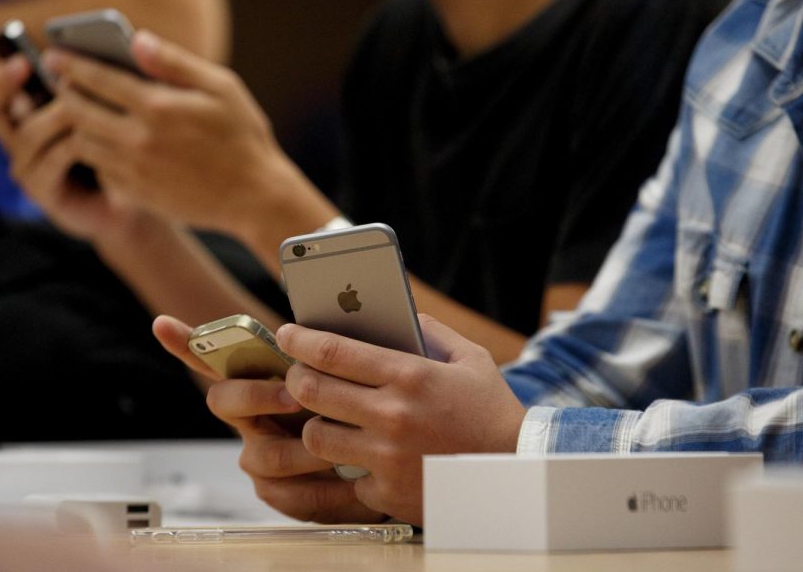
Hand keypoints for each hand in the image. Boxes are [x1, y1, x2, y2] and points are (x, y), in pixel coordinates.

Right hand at [0, 20, 146, 242]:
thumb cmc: (122, 149)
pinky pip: (51, 163)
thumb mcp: (106, 110)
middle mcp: (19, 136)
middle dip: (1, 82)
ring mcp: (28, 165)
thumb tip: (88, 56)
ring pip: (27, 133)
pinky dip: (70, 147)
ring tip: (76, 105)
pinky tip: (90, 140)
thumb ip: (91, 84)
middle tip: (22, 64)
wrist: (135, 202)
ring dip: (53, 115)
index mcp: (27, 110)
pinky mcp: (44, 191)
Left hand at [39, 30, 332, 245]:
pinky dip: (94, 155)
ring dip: (75, 127)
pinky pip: (99, 170)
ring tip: (79, 116)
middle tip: (62, 87)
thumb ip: (176, 63)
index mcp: (160, 106)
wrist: (255, 197)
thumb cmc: (244, 138)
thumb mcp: (223, 89)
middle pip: (78, 111)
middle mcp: (141, 139)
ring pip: (83, 143)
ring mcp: (136, 170)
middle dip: (64, 95)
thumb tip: (137, 41)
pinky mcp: (138, 193)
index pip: (98, 79)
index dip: (71, 65)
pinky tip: (103, 146)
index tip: (55, 58)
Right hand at [152, 315, 384, 522]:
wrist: (387, 460)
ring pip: (268, 455)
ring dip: (308, 451)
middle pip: (226, 401)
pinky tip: (352, 483)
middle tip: (294, 395)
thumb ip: (327, 357)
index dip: (187, 344)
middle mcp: (248, 421)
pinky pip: (290, 497)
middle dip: (260, 395)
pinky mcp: (280, 495)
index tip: (163, 324)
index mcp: (258, 383)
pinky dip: (326, 490)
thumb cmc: (359, 408)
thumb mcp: (346, 376)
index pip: (214, 360)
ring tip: (342, 449)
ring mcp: (259, 459)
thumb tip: (322, 329)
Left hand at [275, 314, 527, 525]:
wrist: (516, 470)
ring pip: (316, 436)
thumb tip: (394, 312)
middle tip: (296, 374)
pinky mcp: (386, 492)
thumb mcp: (470, 359)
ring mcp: (386, 457)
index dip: (300, 340)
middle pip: (312, 390)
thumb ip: (430, 331)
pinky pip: (342, 475)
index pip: (334, 352)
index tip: (286, 334)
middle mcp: (392, 415)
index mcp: (410, 375)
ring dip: (312, 423)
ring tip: (322, 416)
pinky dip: (344, 464)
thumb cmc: (491, 411)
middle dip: (294, 378)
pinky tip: (355, 454)